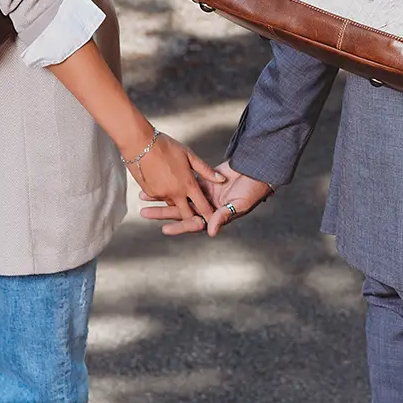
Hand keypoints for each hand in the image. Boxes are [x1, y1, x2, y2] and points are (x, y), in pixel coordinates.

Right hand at [127, 132, 224, 233]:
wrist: (139, 144)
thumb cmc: (166, 146)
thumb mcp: (189, 155)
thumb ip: (206, 170)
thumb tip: (221, 179)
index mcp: (188, 184)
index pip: (202, 206)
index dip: (210, 215)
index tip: (214, 221)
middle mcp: (175, 193)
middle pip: (187, 214)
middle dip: (193, 217)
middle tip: (198, 215)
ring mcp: (161, 194)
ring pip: (173, 205)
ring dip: (178, 203)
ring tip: (179, 193)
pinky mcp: (150, 192)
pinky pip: (161, 198)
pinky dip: (165, 194)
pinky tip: (165, 183)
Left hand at [141, 159, 271, 237]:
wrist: (257, 169)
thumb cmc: (253, 190)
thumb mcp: (239, 205)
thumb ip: (223, 216)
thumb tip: (209, 232)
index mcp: (215, 216)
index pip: (194, 223)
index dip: (180, 227)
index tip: (165, 229)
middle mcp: (207, 206)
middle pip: (181, 211)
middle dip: (163, 212)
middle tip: (145, 212)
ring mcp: (204, 193)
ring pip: (180, 196)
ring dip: (164, 196)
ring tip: (145, 196)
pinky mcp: (204, 180)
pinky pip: (185, 182)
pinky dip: (173, 182)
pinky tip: (158, 181)